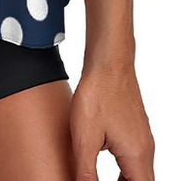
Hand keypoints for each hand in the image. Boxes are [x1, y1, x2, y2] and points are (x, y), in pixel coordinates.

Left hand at [70, 59, 154, 180]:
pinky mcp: (135, 128)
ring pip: (138, 172)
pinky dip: (124, 169)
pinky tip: (105, 164)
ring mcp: (142, 138)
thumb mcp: (84, 138)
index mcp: (137, 156)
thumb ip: (86, 171)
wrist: (109, 61)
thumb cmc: (98, 94)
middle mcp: (145, 149)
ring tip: (97, 180)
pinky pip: (134, 158)